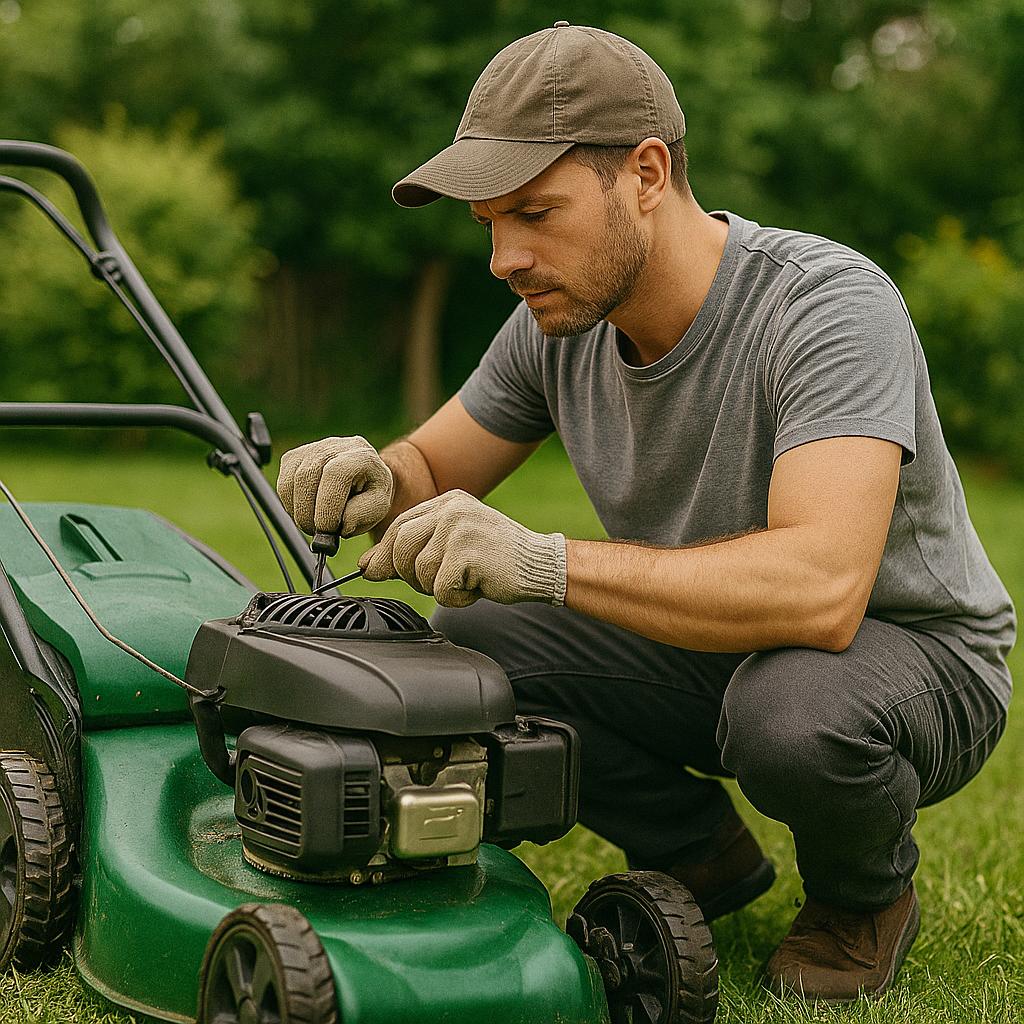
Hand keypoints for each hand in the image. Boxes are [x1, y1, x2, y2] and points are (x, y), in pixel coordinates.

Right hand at [277, 436, 393, 537]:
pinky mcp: (293, 458)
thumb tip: (341, 524)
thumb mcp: (378, 507)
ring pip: (291, 481)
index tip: (329, 529)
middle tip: (318, 533)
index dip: (328, 504)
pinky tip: (307, 512)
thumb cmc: (370, 493)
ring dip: (299, 512)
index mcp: (361, 455)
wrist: (361, 479)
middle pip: (308, 475)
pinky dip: (291, 505)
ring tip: (314, 525)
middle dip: (309, 513)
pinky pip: (283, 484)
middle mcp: (334, 446)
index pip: (336, 473)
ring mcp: (311, 449)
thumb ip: (361, 515)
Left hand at [358, 489, 566, 607]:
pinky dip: (456, 598)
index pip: (399, 526)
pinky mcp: (468, 553)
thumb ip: (412, 551)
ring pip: (419, 571)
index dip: (385, 554)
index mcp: (447, 502)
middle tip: (439, 582)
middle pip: (400, 548)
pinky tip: (477, 587)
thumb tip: (366, 565)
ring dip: (438, 588)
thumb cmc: (496, 560)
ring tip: (466, 581)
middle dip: (409, 575)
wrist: (540, 565)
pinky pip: (441, 588)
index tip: (375, 572)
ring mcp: (460, 528)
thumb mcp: (451, 547)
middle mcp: (452, 509)